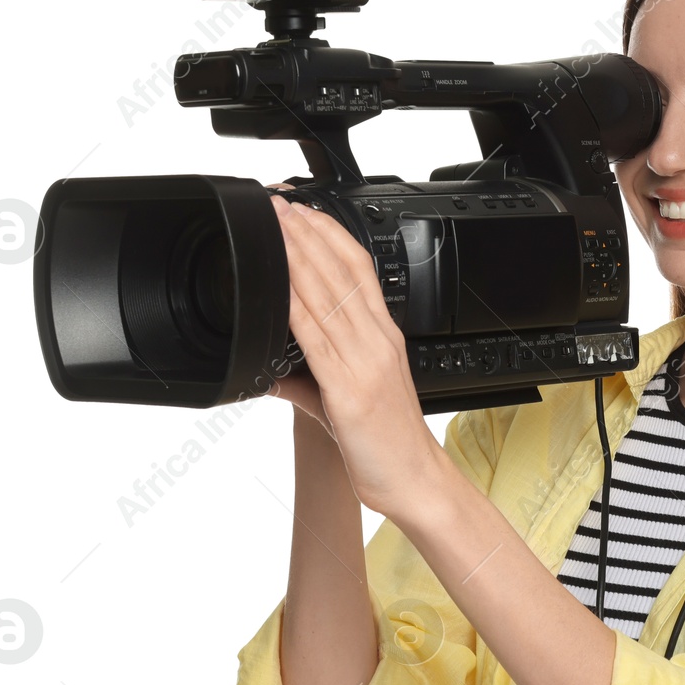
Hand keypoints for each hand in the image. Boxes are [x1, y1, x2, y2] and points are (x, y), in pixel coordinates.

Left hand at [270, 188, 444, 518]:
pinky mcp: (350, 389)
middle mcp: (377, 342)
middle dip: (308, 234)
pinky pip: (318, 339)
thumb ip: (308, 379)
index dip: (330, 235)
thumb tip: (270, 368)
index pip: (359, 270)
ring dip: (300, 257)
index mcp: (383, 337)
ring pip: (329, 296)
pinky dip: (297, 308)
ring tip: (278, 228)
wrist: (413, 480)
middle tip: (280, 204)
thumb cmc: (385, 442)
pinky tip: (279, 287)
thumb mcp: (346, 399)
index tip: (303, 212)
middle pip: (342, 272)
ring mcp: (365, 362)